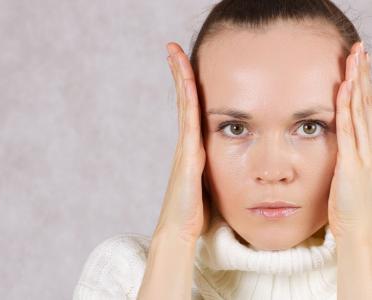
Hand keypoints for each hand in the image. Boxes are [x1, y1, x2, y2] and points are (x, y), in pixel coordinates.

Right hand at [152, 42, 208, 243]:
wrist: (180, 230)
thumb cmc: (196, 213)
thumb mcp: (210, 184)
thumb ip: (215, 169)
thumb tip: (231, 162)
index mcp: (193, 148)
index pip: (191, 110)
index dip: (188, 86)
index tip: (186, 65)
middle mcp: (187, 143)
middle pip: (184, 100)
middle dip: (179, 73)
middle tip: (173, 48)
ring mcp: (185, 147)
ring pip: (184, 104)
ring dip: (180, 77)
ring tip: (174, 53)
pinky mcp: (188, 155)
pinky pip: (189, 121)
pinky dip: (188, 99)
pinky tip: (188, 81)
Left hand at [328, 41, 371, 243]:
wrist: (359, 230)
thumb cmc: (351, 206)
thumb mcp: (348, 174)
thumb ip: (345, 155)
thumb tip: (338, 142)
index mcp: (366, 146)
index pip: (364, 108)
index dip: (362, 84)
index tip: (357, 63)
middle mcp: (368, 144)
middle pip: (365, 102)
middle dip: (362, 74)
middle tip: (358, 48)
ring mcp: (363, 152)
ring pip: (360, 110)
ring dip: (357, 83)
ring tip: (354, 58)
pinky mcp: (353, 162)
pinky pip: (349, 130)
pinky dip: (346, 108)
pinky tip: (344, 89)